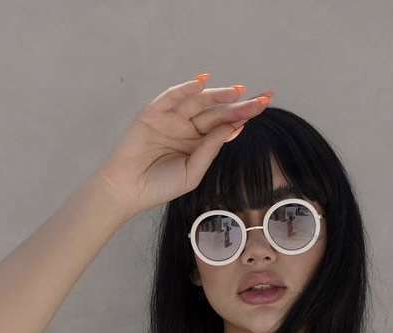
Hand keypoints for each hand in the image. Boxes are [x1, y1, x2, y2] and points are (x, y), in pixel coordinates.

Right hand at [92, 74, 271, 218]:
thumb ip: (210, 149)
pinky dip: (186, 88)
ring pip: (198, 101)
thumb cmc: (159, 186)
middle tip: (261, 98)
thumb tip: (232, 127)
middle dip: (237, 104)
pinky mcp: (153, 113)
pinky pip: (172, 96)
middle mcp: (186, 128)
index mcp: (198, 143)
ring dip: (217, 94)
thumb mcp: (193, 172)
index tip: (264, 105)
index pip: (224, 125)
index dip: (243, 115)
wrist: (128, 190)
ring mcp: (170, 119)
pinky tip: (202, 82)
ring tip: (237, 91)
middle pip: (216, 111)